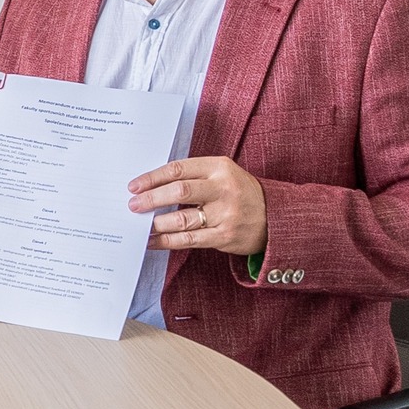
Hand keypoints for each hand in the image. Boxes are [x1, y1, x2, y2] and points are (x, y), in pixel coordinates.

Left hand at [128, 156, 268, 255]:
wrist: (275, 217)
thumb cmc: (239, 192)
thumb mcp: (222, 174)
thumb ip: (192, 176)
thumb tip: (151, 186)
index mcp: (219, 167)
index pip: (178, 169)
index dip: (152, 178)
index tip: (134, 186)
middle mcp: (223, 189)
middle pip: (179, 191)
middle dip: (151, 199)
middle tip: (132, 205)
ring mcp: (225, 214)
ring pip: (182, 219)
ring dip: (156, 223)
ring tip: (140, 225)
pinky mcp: (225, 236)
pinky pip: (189, 240)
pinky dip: (166, 241)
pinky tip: (152, 241)